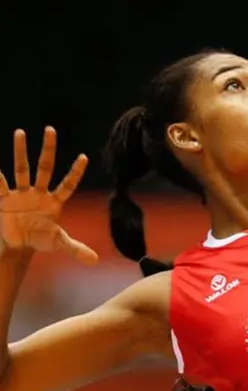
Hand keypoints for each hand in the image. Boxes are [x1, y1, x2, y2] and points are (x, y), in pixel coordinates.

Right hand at [0, 128, 96, 263]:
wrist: (18, 245)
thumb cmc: (40, 239)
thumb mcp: (58, 243)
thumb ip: (76, 249)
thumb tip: (96, 260)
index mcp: (54, 201)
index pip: (68, 183)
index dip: (75, 172)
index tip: (84, 157)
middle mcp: (38, 192)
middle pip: (44, 167)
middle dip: (48, 149)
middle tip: (51, 129)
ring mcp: (20, 193)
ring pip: (21, 168)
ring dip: (20, 151)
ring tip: (20, 132)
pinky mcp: (4, 199)